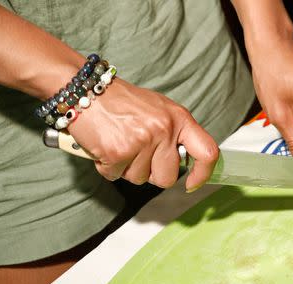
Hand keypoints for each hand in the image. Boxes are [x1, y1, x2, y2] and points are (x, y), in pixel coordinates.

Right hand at [69, 79, 217, 191]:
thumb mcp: (159, 110)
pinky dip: (108, 167)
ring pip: (140, 179)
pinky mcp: (118, 152)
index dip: (202, 175)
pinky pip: (117, 176)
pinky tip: (105, 146)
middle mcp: (164, 130)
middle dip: (151, 173)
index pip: (207, 152)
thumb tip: (187, 162)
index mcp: (179, 118)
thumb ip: (175, 134)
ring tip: (119, 143)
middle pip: (168, 178)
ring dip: (127, 168)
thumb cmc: (122, 102)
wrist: (85, 88)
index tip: (192, 184)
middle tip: (137, 153)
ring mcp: (142, 141)